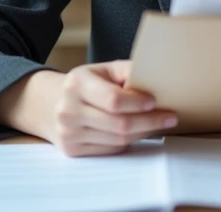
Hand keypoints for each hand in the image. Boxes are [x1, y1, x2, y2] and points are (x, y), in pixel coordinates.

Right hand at [47, 60, 178, 156]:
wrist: (50, 103)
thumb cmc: (86, 84)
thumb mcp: (102, 70)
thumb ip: (127, 71)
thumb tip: (156, 77)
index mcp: (77, 83)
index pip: (113, 100)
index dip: (137, 103)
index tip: (155, 102)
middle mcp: (68, 109)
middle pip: (119, 124)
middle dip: (149, 122)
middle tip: (170, 118)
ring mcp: (68, 133)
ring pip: (117, 139)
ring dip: (142, 133)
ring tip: (158, 124)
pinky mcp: (72, 150)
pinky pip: (110, 149)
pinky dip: (128, 142)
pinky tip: (137, 132)